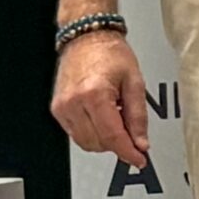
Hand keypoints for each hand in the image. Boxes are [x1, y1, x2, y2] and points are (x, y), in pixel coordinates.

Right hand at [51, 30, 149, 169]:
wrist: (88, 38)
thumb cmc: (110, 53)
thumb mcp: (135, 81)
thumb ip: (138, 116)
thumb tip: (140, 142)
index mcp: (94, 94)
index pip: (112, 136)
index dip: (128, 152)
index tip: (139, 159)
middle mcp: (74, 103)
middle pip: (98, 143)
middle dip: (118, 144)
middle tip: (132, 131)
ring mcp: (62, 108)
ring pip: (86, 142)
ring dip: (105, 140)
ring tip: (116, 116)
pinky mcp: (57, 110)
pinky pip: (77, 134)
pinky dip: (93, 132)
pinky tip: (103, 116)